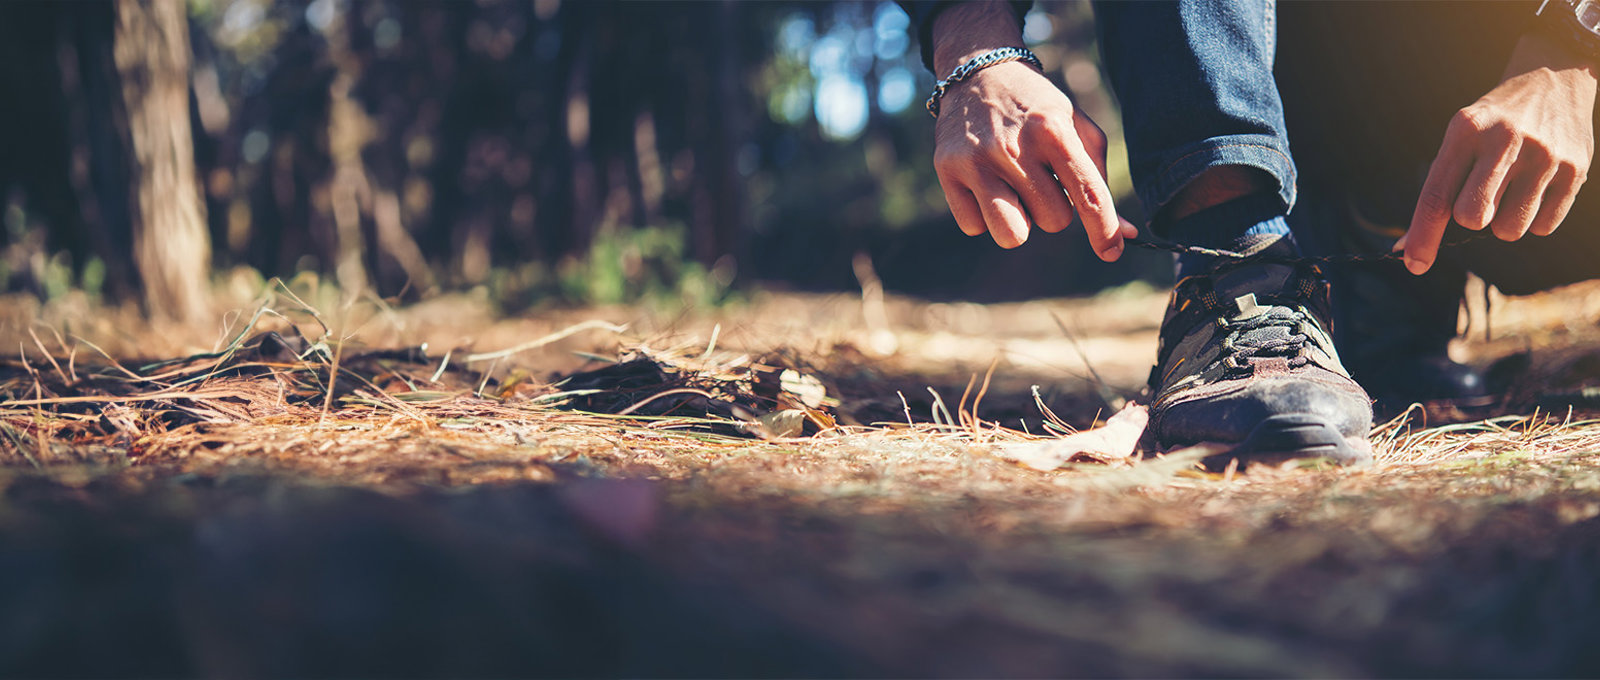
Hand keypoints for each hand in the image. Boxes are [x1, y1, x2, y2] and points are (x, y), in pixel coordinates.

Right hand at [929, 3, 1136, 259]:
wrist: (978, 73)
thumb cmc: (1036, 108)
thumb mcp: (1074, 127)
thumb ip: (1097, 180)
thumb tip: (1124, 234)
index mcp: (1054, 130)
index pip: (1087, 194)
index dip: (1104, 230)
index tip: (1112, 252)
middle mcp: (1014, 146)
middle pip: (1053, 221)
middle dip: (1053, 209)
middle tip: (1040, 181)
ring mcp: (976, 160)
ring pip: (1011, 233)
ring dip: (1019, 221)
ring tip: (1015, 193)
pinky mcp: (946, 170)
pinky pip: (974, 226)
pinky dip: (983, 214)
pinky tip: (984, 185)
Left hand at [1401, 32, 1597, 274]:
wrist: (1556, 81)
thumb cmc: (1492, 123)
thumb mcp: (1460, 137)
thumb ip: (1437, 189)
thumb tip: (1405, 250)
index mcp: (1466, 129)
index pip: (1436, 195)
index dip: (1422, 236)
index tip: (1413, 264)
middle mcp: (1505, 140)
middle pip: (1472, 217)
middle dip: (1471, 220)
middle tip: (1481, 197)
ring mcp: (1544, 155)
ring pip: (1509, 230)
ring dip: (1504, 221)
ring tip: (1512, 188)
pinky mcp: (1576, 169)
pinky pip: (1543, 227)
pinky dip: (1534, 218)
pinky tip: (1536, 187)